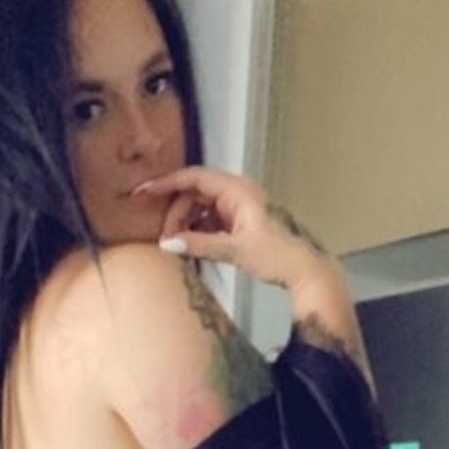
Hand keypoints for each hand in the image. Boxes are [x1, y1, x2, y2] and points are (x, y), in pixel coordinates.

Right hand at [132, 166, 332, 290]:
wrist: (304, 270)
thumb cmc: (277, 256)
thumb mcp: (235, 250)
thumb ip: (200, 245)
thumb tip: (169, 244)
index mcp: (237, 190)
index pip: (194, 178)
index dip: (166, 183)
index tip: (144, 192)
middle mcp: (236, 192)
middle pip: (194, 193)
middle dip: (176, 213)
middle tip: (167, 239)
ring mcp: (238, 206)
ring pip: (201, 207)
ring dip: (186, 224)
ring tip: (179, 246)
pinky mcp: (240, 221)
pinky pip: (211, 219)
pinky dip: (198, 230)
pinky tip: (193, 247)